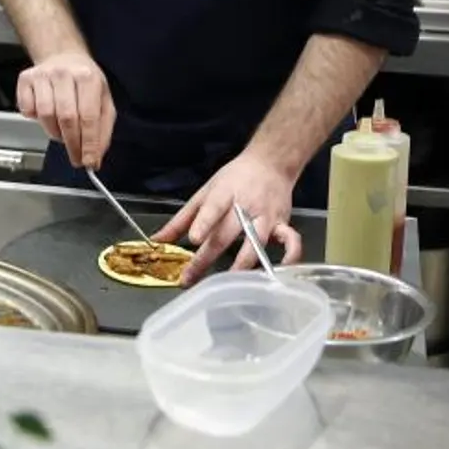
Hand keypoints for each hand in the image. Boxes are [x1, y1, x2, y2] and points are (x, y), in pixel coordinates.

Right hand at [15, 52, 115, 169]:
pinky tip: (46, 114)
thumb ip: (102, 129)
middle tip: (77, 157)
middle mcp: (64, 73)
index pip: (89, 117)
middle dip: (72, 144)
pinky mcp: (26, 79)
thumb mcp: (103, 100)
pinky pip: (27, 110)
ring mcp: (43, 75)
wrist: (63, 56)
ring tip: (63, 131)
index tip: (88, 161)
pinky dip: (35, 118)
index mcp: (88, 77)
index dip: (88, 143)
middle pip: (67, 118)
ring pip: (45, 115)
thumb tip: (95, 156)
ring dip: (55, 132)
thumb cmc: (84, 81)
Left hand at [152, 153, 303, 285]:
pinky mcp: (283, 223)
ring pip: (256, 244)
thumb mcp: (205, 192)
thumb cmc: (235, 178)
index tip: (194, 239)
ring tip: (227, 285)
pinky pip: (291, 242)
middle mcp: (246, 206)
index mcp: (225, 193)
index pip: (214, 208)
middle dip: (208, 258)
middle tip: (190, 278)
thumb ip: (182, 219)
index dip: (204, 223)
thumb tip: (157, 240)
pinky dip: (288, 257)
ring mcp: (267, 216)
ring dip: (243, 266)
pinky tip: (275, 272)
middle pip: (227, 234)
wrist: (271, 162)